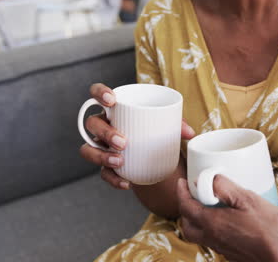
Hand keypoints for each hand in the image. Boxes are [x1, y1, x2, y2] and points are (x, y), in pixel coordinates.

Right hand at [79, 83, 194, 189]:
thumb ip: (178, 125)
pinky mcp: (106, 166)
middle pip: (92, 124)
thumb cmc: (156, 132)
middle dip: (105, 133)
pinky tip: (127, 183)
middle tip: (123, 142)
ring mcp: (102, 146)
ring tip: (120, 162)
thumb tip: (189, 132)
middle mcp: (103, 126)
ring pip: (88, 149)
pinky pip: (103, 174)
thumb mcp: (168, 125)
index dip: (99, 93)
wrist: (156, 158)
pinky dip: (114, 179)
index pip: (97, 94)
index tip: (112, 101)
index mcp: (115, 109)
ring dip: (101, 156)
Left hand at [177, 176, 277, 261]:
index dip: (181, 192)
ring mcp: (222, 248)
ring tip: (208, 206)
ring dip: (196, 220)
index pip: (186, 207)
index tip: (182, 182)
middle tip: (193, 194)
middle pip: (187, 225)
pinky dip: (210, 229)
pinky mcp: (232, 253)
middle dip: (185, 209)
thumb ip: (225, 188)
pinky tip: (226, 220)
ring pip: (198, 235)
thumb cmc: (271, 229)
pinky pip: (213, 240)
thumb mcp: (249, 200)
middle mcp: (213, 238)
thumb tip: (209, 178)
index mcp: (212, 223)